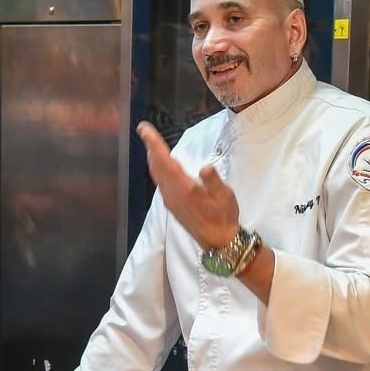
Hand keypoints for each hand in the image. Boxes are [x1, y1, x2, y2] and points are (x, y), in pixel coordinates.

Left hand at [136, 121, 239, 248]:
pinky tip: (160, 165)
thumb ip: (214, 182)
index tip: (144, 130)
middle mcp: (172, 193)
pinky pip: (160, 181)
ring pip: (156, 174)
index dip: (154, 144)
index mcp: (184, 188)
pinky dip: (157, 168)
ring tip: (150, 143)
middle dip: (150, 146)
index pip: (165, 161)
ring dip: (152, 157)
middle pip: (156, 165)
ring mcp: (169, 199)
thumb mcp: (225, 197)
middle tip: (144, 130)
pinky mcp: (171, 204)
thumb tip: (205, 167)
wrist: (217, 241)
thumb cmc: (224, 216)